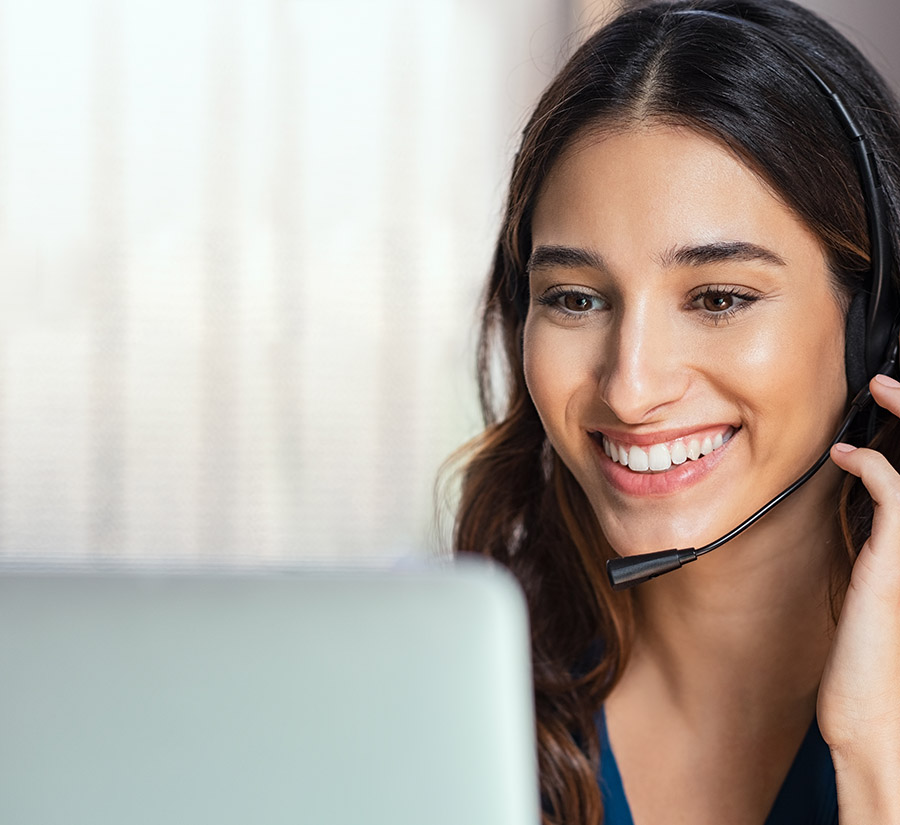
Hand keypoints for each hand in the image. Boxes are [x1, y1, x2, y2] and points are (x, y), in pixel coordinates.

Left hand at [818, 373, 899, 819]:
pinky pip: (897, 494)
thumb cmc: (870, 672)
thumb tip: (869, 522)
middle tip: (889, 385)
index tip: (891, 411)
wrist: (873, 725)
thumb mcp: (877, 601)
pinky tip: (845, 455)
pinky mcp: (898, 562)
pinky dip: (872, 464)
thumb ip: (881, 557)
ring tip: (880, 392)